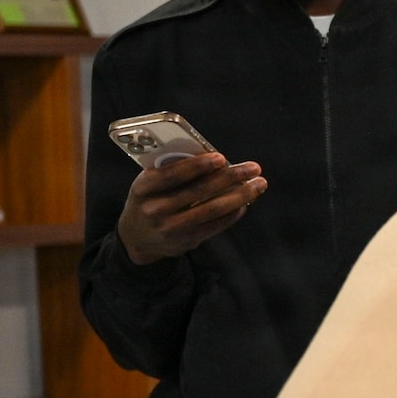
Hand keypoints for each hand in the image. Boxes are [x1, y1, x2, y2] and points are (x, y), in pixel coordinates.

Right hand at [117, 152, 266, 265]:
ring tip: (259, 184)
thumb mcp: (148, 184)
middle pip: (199, 191)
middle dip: (230, 177)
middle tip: (253, 168)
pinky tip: (246, 202)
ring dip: (240, 196)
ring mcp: (172, 227)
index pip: (172, 174)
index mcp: (143, 188)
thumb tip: (211, 157)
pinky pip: (216, 224)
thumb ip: (171, 170)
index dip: (198, 166)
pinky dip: (234, 212)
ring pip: (213, 209)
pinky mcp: (188, 240)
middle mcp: (156, 209)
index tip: (221, 157)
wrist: (137, 239)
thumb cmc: (149, 200)